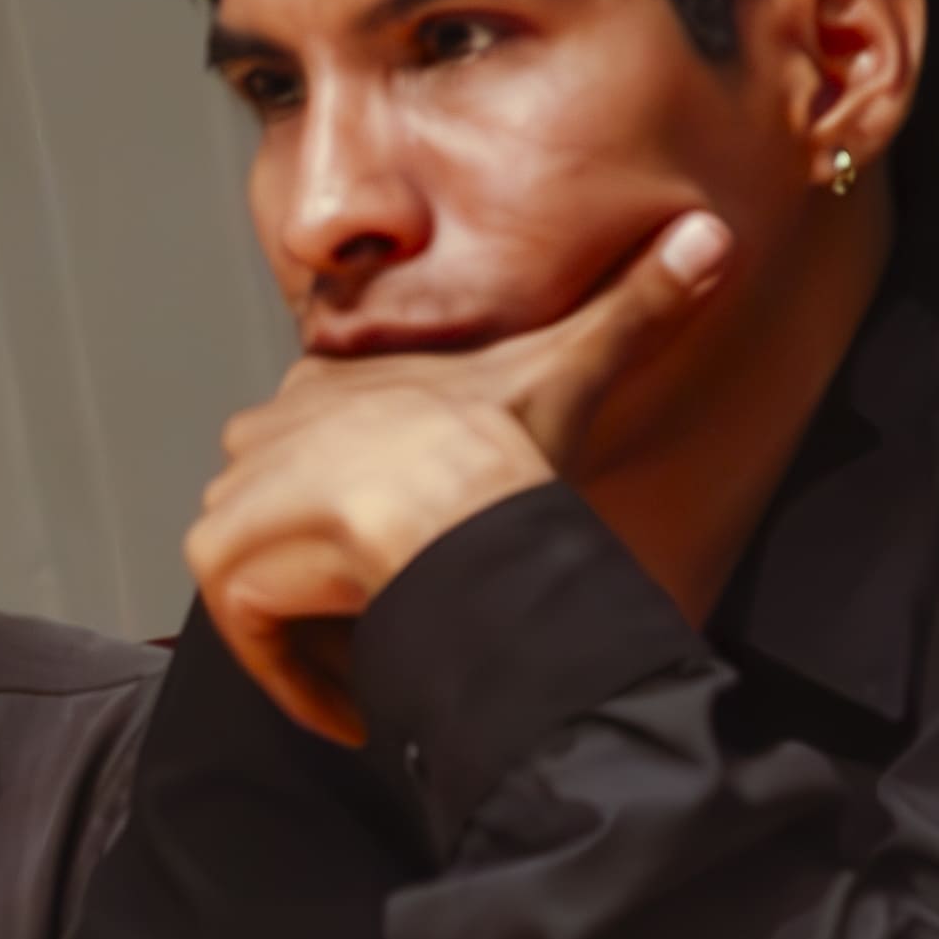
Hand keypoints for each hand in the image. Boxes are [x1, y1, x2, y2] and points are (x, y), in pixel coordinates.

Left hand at [192, 210, 731, 741]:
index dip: (352, 505)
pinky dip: (292, 677)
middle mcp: (267, 430)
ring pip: (260, 573)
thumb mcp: (573, 365)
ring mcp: (240, 495)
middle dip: (320, 565)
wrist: (463, 511)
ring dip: (309, 623)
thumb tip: (713, 231)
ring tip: (384, 651)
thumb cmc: (512, 450)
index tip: (396, 554)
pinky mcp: (226, 561)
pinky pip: (248, 632)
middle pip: (275, 511)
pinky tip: (353, 706)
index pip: (310, 448)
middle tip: (394, 608)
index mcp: (326, 386)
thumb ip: (637, 306)